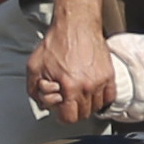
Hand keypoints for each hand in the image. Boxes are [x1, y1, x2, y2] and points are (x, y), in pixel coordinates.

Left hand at [26, 4, 112, 119]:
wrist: (76, 25)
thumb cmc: (56, 43)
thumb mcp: (34, 66)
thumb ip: (34, 89)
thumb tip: (42, 104)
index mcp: (69, 87)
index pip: (69, 118)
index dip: (62, 116)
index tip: (60, 110)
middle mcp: (88, 87)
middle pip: (83, 114)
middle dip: (72, 109)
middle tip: (67, 97)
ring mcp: (101, 81)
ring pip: (96, 107)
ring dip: (86, 104)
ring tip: (78, 92)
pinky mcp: (109, 74)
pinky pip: (109, 96)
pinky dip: (100, 98)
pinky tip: (91, 91)